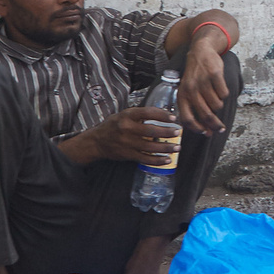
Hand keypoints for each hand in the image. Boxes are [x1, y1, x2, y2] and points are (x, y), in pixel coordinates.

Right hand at [62, 104, 182, 167]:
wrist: (97, 141)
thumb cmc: (113, 126)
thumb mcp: (124, 115)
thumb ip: (140, 115)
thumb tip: (162, 115)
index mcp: (127, 115)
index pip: (147, 113)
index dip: (161, 115)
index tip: (172, 118)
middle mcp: (127, 128)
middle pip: (151, 131)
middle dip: (166, 132)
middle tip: (177, 132)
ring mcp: (127, 143)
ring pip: (150, 147)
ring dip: (165, 148)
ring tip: (176, 147)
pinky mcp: (128, 155)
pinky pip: (145, 159)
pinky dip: (157, 160)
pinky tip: (166, 159)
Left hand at [178, 33, 231, 135]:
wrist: (201, 51)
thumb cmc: (195, 75)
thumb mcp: (188, 90)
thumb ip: (193, 107)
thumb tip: (206, 131)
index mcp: (182, 95)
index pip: (188, 119)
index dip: (198, 129)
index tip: (206, 134)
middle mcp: (191, 90)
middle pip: (205, 115)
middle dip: (215, 125)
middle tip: (221, 129)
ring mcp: (203, 82)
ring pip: (217, 105)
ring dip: (219, 104)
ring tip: (216, 96)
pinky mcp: (215, 75)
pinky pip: (224, 93)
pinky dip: (224, 93)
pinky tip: (220, 87)